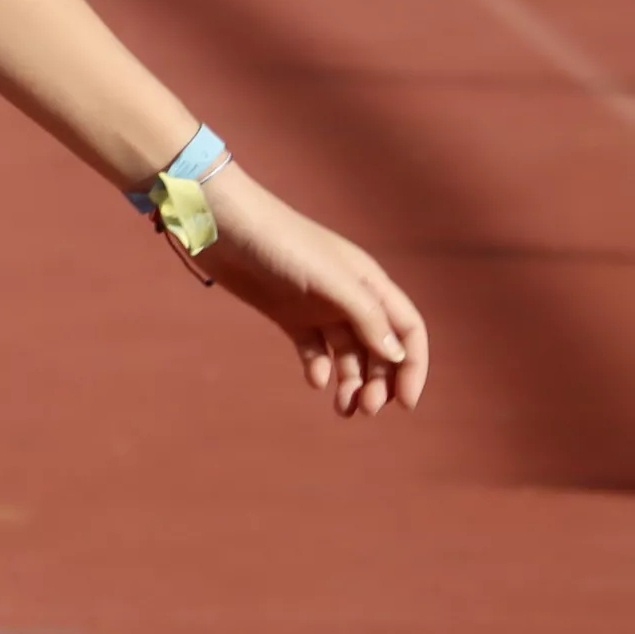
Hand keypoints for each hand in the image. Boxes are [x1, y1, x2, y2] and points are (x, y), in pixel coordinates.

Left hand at [185, 166, 425, 416]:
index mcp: (369, 282)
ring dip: (351, 382)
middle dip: (379, 382)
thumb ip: (365, 316)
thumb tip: (397, 355)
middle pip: (379, 349)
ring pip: (347, 354)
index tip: (404, 404)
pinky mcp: (286, 313)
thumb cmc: (280, 242)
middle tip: (365, 410)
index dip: (413, 366)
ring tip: (343, 409)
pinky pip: (313, 349)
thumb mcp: (330, 279)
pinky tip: (314, 381)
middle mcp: (349, 296)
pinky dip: (318, 369)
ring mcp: (317, 306)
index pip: (407, 329)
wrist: (221, 223)